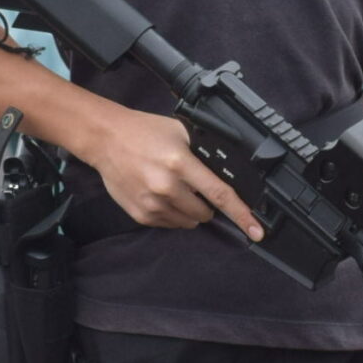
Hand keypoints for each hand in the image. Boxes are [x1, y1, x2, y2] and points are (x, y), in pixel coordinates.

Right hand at [88, 107, 262, 237]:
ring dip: (190, 210)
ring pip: (188, 222)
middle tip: (194, 186)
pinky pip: (170, 225)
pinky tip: (161, 194)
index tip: (257, 230)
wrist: (105, 139)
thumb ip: (203, 153)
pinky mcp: (140, 214)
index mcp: (180, 164)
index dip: (241, 214)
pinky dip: (173, 214)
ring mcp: (152, 204)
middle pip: (205, 213)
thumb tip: (227, 173)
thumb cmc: (144, 132)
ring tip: (175, 188)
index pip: (219, 194)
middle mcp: (166, 187)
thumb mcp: (180, 132)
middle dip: (208, 205)